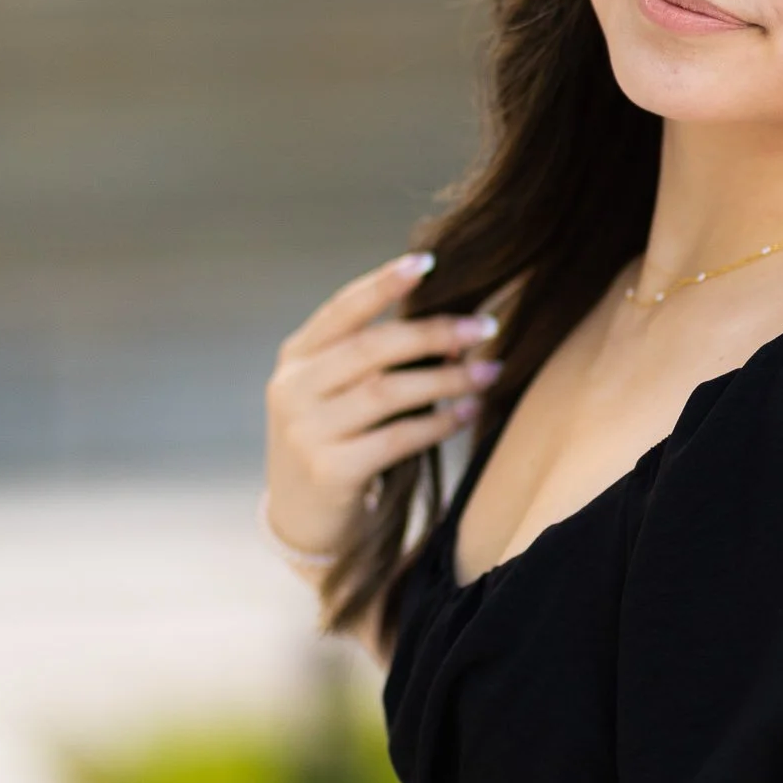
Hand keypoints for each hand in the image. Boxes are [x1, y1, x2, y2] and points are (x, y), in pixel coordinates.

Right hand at [263, 253, 499, 560]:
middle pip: (371, 348)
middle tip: (485, 327)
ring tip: (490, 371)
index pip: (342, 309)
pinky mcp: (329, 471)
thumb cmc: (336, 441)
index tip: (428, 263)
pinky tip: (469, 412)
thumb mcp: (336, 393)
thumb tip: (455, 331)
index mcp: (295, 357)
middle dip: (434, 333)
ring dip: (447, 378)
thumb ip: (376, 360)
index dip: (383, 283)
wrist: (303, 519)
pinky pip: (397, 437)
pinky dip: (439, 422)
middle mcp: (292, 389)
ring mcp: (306, 431)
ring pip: (388, 391)